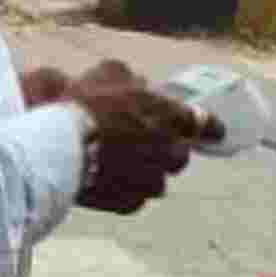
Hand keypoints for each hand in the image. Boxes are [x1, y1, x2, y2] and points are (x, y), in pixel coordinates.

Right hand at [66, 58, 214, 214]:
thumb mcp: (106, 73)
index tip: (217, 132)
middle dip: (168, 151)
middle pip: (180, 157)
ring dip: (146, 172)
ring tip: (119, 164)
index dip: (210, 128)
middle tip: (146, 144)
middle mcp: (165, 151)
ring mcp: (149, 181)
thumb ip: (130, 77)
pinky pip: (136, 198)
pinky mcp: (130, 203)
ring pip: (158, 181)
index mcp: (166, 117)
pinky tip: (106, 179)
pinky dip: (126, 190)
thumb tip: (141, 82)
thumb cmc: (83, 104)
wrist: (58, 147)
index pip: (201, 123)